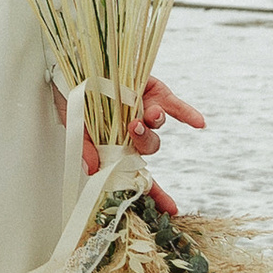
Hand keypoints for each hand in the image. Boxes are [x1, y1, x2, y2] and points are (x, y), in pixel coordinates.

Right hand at [50, 74, 205, 212]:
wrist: (78, 61)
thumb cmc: (74, 95)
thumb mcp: (74, 122)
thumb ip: (84, 146)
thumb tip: (92, 170)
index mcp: (117, 145)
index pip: (138, 174)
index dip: (154, 193)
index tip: (169, 211)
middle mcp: (134, 131)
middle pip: (148, 148)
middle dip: (143, 143)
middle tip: (132, 129)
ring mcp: (147, 111)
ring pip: (157, 128)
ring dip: (153, 124)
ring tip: (145, 114)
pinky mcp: (157, 93)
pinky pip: (175, 106)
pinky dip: (187, 114)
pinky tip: (199, 124)